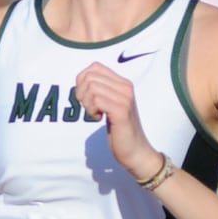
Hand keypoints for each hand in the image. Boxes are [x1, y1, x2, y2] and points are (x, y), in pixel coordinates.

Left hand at [74, 62, 164, 182]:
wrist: (136, 151)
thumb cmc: (120, 130)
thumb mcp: (110, 105)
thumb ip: (101, 90)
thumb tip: (81, 80)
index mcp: (123, 83)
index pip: (94, 67)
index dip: (82, 80)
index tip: (86, 97)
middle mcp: (126, 87)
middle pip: (90, 77)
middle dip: (81, 93)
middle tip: (89, 108)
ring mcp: (125, 98)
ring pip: (91, 88)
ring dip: (86, 103)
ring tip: (94, 113)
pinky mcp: (121, 111)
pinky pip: (96, 100)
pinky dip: (91, 110)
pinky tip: (98, 118)